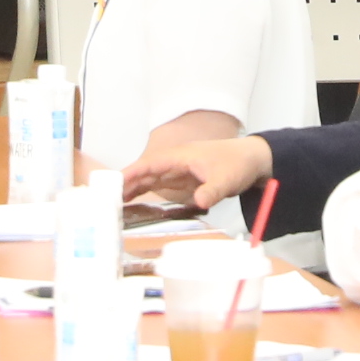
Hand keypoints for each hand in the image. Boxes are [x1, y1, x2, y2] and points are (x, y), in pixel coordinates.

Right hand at [120, 133, 269, 209]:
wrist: (253, 161)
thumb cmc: (238, 163)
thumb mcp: (226, 179)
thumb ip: (212, 191)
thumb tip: (200, 202)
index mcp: (181, 156)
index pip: (149, 164)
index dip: (131, 173)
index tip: (113, 182)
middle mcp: (175, 163)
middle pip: (144, 173)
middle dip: (125, 184)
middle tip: (106, 200)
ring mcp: (178, 172)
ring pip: (149, 180)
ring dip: (133, 190)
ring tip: (114, 204)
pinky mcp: (184, 181)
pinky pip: (159, 187)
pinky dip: (146, 193)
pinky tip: (136, 203)